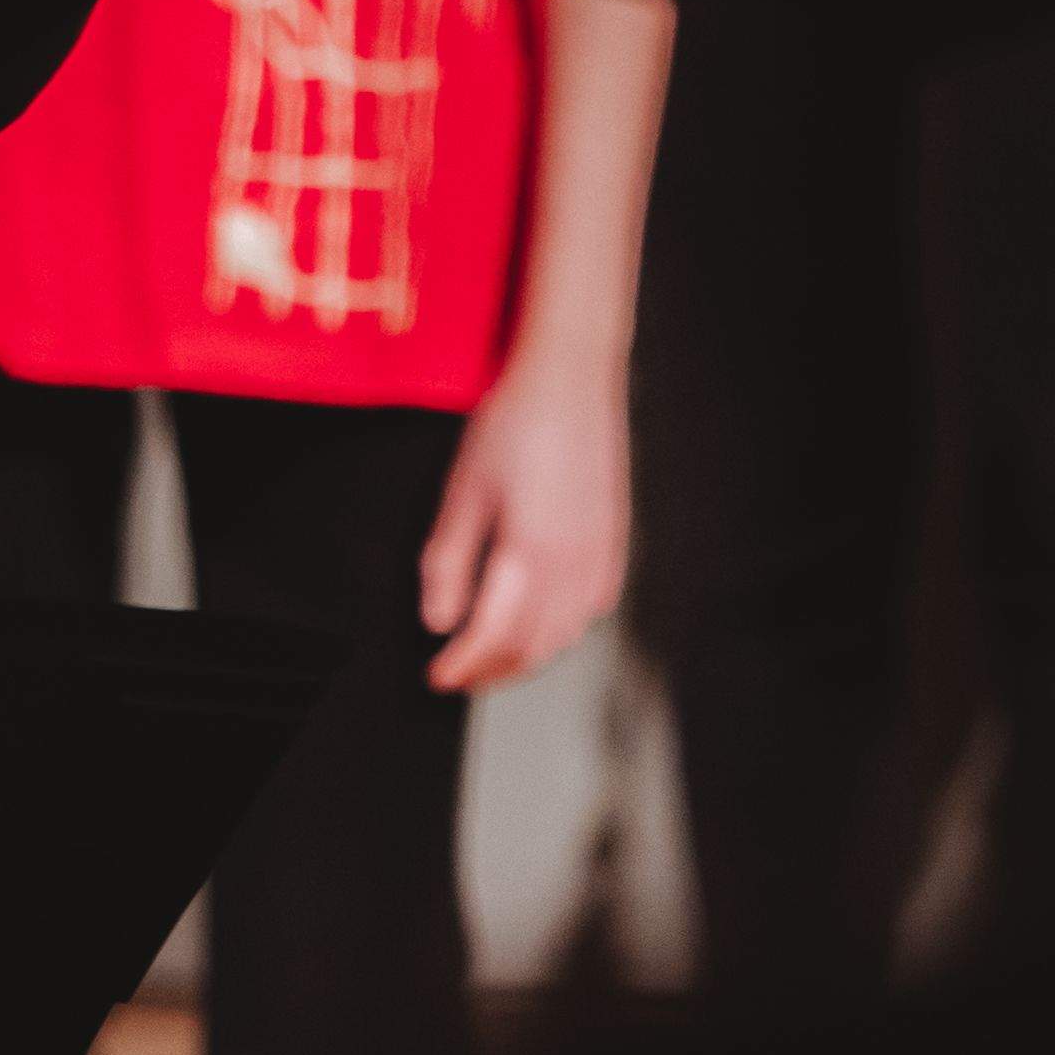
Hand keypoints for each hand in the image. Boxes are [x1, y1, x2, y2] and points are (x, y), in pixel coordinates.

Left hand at [421, 342, 628, 692]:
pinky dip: (564, 628)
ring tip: (494, 654)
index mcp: (531, 556)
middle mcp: (574, 566)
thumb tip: (439, 620)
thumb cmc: (515, 424)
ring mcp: (601, 555)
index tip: (438, 676)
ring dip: (528, 654)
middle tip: (460, 674)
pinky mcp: (616, 542)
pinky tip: (545, 619)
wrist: (572, 378)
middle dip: (493, 671)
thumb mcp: (464, 490)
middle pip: (534, 647)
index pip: (494, 637)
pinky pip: (593, 607)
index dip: (463, 666)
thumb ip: (448, 561)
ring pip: (567, 634)